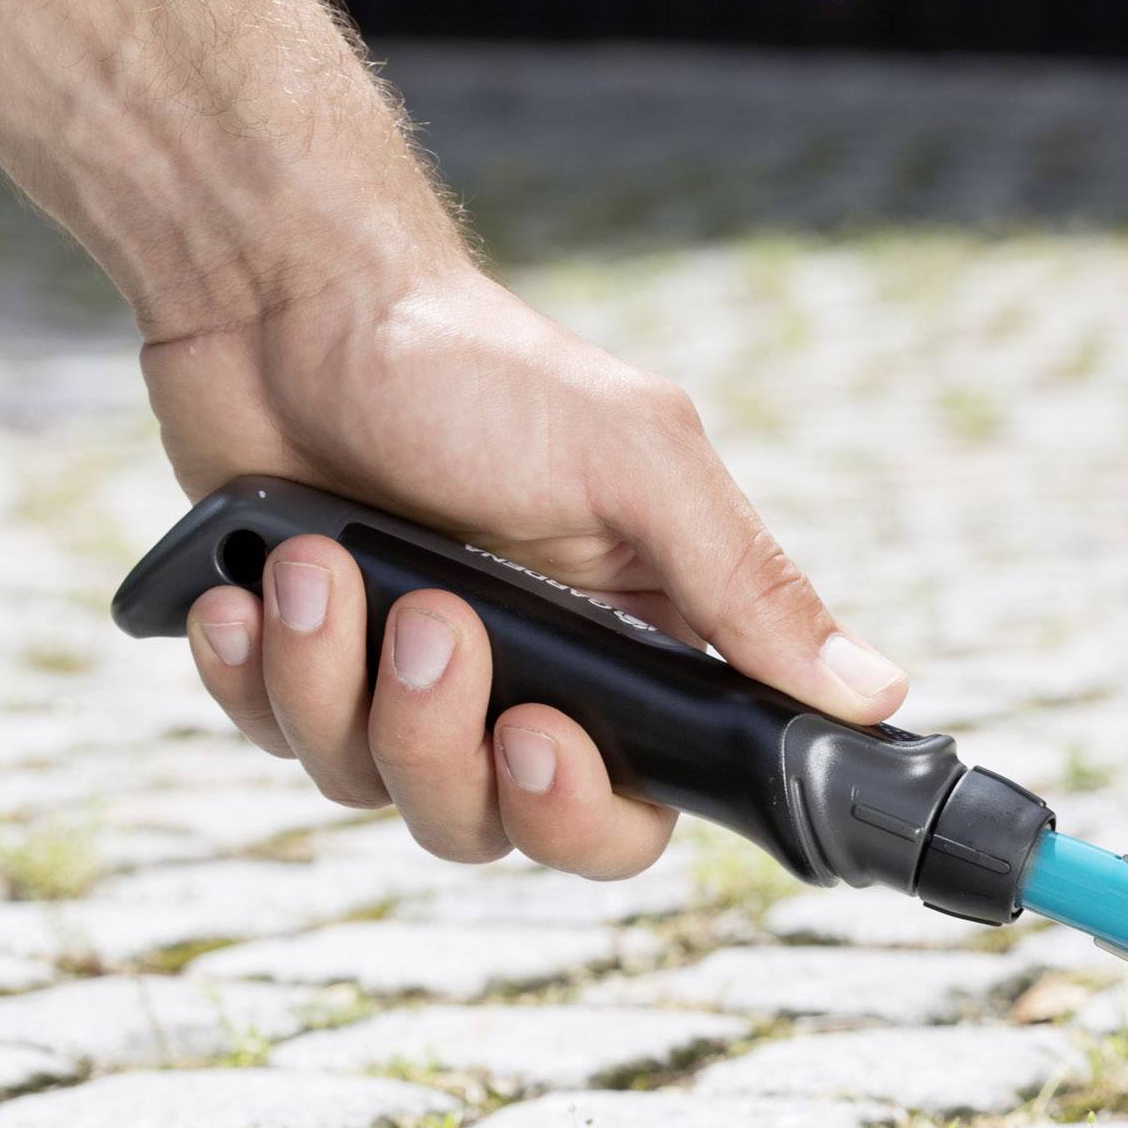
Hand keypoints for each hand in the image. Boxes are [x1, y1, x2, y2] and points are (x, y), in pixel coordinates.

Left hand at [143, 264, 907, 877]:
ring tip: (319, 567)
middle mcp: (522, 687)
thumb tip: (877, 693)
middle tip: (429, 621)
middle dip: (438, 743)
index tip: (541, 734)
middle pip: (493, 826)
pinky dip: (250, 672)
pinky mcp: (302, 667)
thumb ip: (750, 587)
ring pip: (369, 789)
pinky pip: (271, 740)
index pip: (635, 811)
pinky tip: (254, 591)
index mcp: (627, 653)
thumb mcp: (639, 465)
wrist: (292, 301)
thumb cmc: (479, 369)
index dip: (582, 811)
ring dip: (333, 681)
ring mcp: (405, 685)